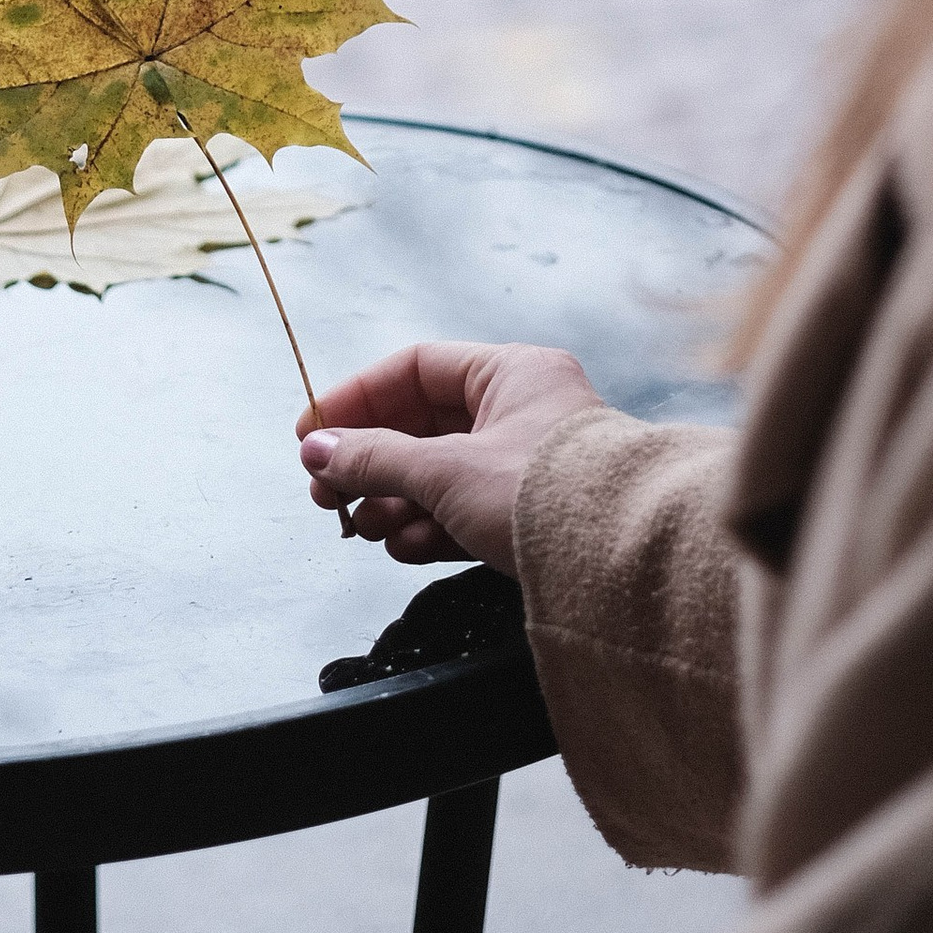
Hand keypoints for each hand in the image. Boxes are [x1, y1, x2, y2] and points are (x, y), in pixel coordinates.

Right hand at [298, 339, 604, 570]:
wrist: (621, 561)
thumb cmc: (540, 492)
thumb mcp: (446, 471)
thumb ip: (376, 459)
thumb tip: (317, 450)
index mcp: (513, 374)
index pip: (417, 371)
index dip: (359, 400)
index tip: (312, 435)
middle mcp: (523, 411)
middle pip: (425, 428)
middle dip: (373, 464)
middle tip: (327, 496)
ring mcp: (528, 466)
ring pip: (442, 475)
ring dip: (395, 502)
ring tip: (361, 528)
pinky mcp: (530, 518)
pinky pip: (465, 512)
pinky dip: (430, 528)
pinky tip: (403, 548)